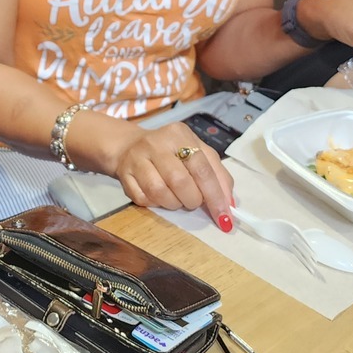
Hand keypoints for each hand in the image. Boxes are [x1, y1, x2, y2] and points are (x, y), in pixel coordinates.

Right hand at [112, 122, 234, 230]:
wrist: (128, 146)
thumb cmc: (171, 152)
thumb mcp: (198, 153)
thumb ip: (217, 174)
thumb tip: (229, 204)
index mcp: (180, 134)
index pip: (202, 168)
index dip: (215, 196)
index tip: (224, 218)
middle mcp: (156, 143)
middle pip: (180, 181)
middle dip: (192, 200)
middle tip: (193, 202)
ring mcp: (137, 158)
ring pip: (159, 192)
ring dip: (173, 204)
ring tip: (177, 199)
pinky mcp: (123, 174)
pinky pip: (143, 199)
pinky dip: (156, 205)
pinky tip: (159, 197)